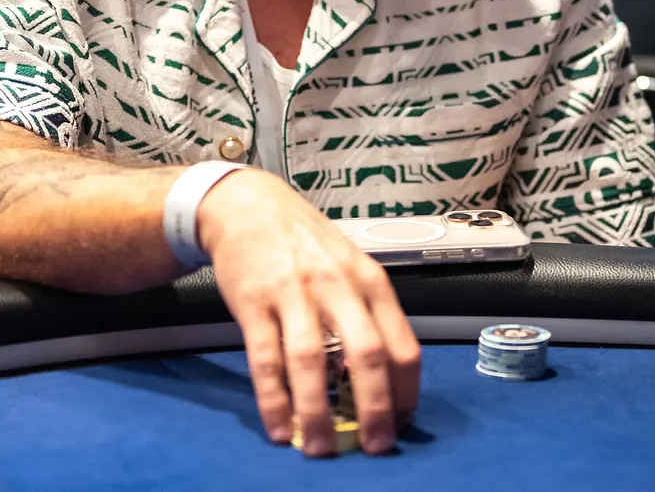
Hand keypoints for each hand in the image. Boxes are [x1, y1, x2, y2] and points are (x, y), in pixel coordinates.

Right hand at [196, 170, 419, 457]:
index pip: (402, 344)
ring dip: (316, 412)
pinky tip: (279, 427)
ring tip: (318, 449)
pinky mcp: (254, 303)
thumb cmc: (306, 242)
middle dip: (374, 407)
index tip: (403, 423)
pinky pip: (265, 359)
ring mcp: (294, 293)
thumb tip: (381, 377)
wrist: (248, 205)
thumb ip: (366, 312)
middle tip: (376, 445)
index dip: (406, 391)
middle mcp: (337, 286)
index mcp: (369, 280)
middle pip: (366, 353)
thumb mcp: (349, 266)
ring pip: (312, 361)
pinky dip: (273, 399)